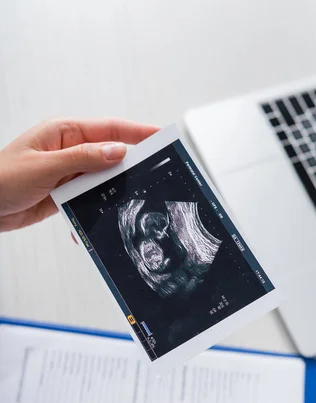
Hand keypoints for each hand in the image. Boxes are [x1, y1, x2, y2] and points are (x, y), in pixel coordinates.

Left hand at [0, 118, 158, 231]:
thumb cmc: (1, 178)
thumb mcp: (44, 166)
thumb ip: (83, 159)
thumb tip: (117, 152)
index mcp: (63, 133)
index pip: (108, 129)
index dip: (136, 132)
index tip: (159, 136)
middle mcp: (69, 151)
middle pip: (109, 155)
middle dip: (129, 166)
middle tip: (151, 175)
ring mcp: (68, 173)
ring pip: (101, 181)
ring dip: (110, 192)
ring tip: (127, 202)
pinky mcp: (64, 194)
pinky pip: (88, 200)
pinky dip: (94, 210)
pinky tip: (97, 220)